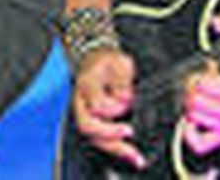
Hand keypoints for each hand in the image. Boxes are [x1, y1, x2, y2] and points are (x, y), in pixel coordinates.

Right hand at [72, 48, 146, 169]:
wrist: (98, 61)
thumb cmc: (109, 62)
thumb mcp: (118, 62)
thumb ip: (120, 79)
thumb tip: (124, 98)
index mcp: (86, 85)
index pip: (94, 104)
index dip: (110, 107)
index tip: (126, 103)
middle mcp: (82, 103)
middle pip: (89, 127)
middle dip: (110, 136)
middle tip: (130, 135)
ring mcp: (87, 115)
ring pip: (95, 138)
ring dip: (116, 149)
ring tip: (136, 157)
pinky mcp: (96, 123)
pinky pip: (103, 140)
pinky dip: (117, 149)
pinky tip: (133, 155)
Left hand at [181, 59, 219, 155]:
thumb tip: (216, 21)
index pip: (202, 82)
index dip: (203, 70)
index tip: (212, 65)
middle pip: (194, 99)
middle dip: (194, 85)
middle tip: (204, 77)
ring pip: (194, 116)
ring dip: (192, 102)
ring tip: (203, 93)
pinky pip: (202, 144)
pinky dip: (191, 134)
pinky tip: (194, 119)